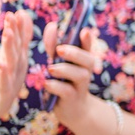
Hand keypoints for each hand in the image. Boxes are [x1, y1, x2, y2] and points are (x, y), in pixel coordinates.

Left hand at [43, 10, 116, 134]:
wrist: (72, 110)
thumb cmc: (63, 81)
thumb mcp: (58, 62)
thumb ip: (53, 45)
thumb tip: (52, 25)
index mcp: (82, 60)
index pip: (87, 46)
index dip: (87, 39)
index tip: (84, 30)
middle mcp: (85, 71)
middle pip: (88, 59)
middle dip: (75, 53)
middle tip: (59, 49)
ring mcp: (81, 86)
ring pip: (80, 75)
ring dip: (65, 70)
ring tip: (51, 68)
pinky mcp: (73, 99)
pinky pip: (67, 91)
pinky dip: (57, 86)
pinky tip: (47, 84)